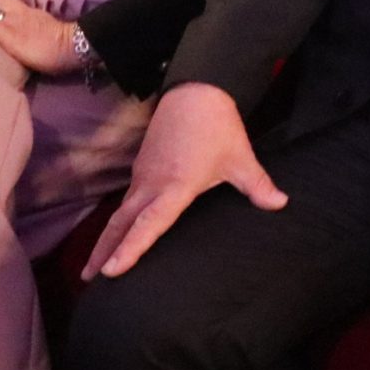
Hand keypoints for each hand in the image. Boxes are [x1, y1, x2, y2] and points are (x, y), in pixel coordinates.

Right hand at [84, 83, 284, 279]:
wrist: (195, 89)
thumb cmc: (217, 126)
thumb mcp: (240, 157)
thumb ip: (258, 185)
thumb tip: (281, 203)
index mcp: (175, 186)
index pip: (149, 224)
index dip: (130, 248)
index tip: (111, 271)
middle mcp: (152, 184)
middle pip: (121, 223)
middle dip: (103, 251)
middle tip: (89, 280)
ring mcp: (143, 175)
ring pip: (120, 212)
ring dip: (106, 237)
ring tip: (94, 266)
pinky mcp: (141, 167)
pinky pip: (126, 200)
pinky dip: (117, 221)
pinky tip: (116, 233)